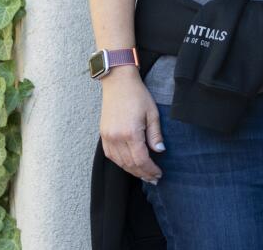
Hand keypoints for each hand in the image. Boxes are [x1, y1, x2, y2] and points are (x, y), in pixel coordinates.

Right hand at [99, 66, 164, 183]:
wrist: (118, 83)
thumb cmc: (138, 95)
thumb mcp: (152, 113)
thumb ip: (155, 134)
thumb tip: (160, 151)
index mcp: (130, 133)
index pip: (141, 160)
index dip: (150, 170)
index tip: (159, 174)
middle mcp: (116, 138)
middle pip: (130, 164)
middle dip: (143, 174)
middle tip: (154, 179)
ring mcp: (107, 137)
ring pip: (119, 163)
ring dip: (132, 171)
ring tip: (144, 175)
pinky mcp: (103, 135)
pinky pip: (111, 156)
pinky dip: (121, 163)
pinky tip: (130, 165)